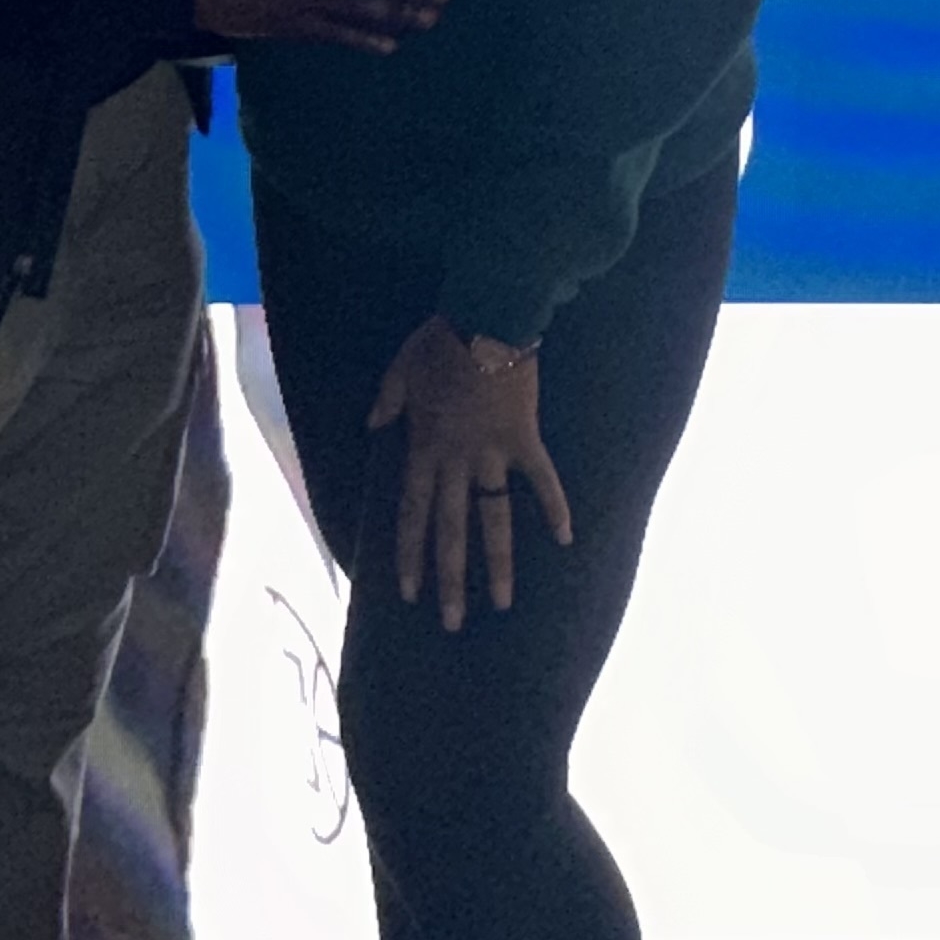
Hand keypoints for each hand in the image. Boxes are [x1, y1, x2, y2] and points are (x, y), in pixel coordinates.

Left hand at [368, 317, 572, 632]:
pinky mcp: (525, 439)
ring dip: (499, 563)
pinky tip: (566, 539)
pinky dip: (555, 506)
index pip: (413, 512)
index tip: (409, 592)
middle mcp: (456, 461)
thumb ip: (388, 402)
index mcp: (424, 447)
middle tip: (450, 623)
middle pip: (451, 529)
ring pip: (494, 517)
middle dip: (449, 579)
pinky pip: (541, 479)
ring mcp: (492, 453)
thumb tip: (373, 426)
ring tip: (503, 604)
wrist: (487, 316)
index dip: (410, 553)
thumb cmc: (440, 340)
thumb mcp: (400, 368)